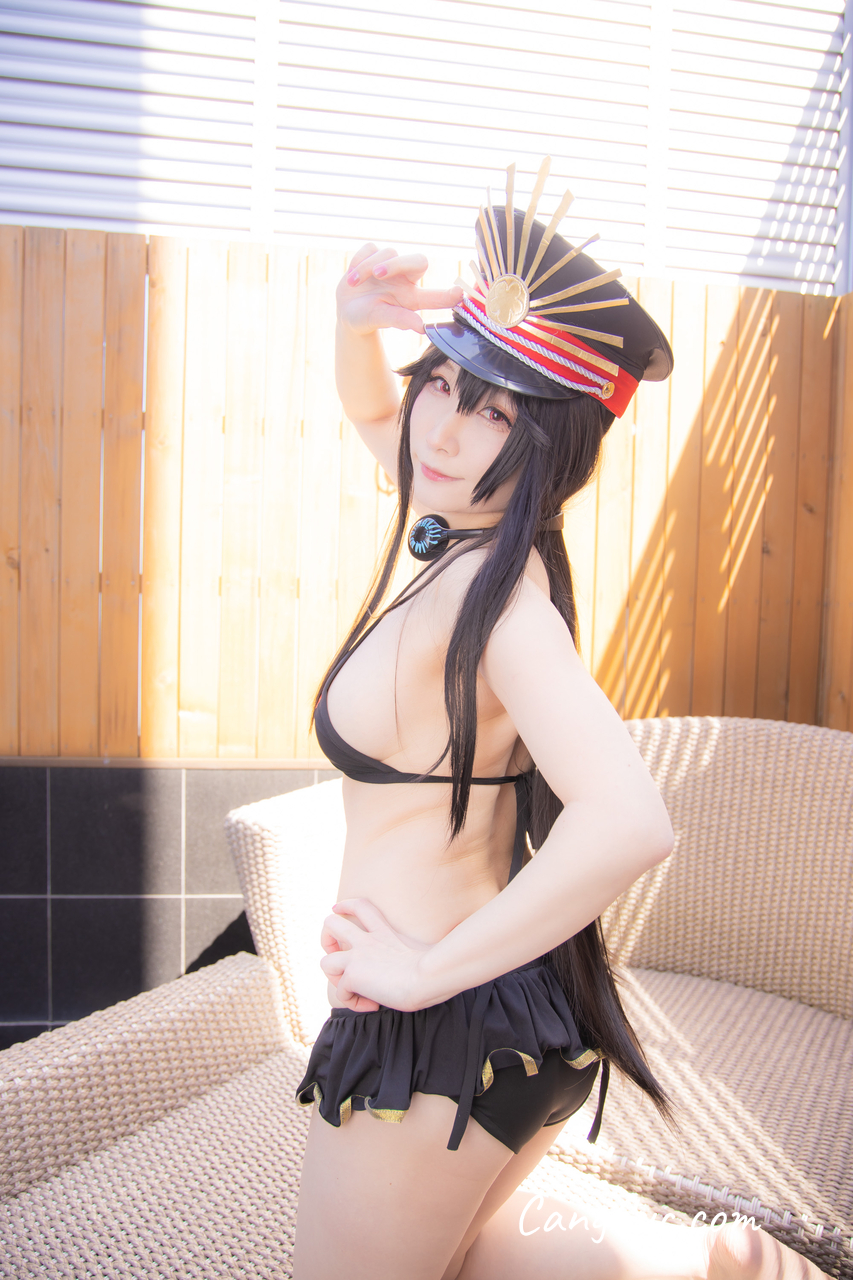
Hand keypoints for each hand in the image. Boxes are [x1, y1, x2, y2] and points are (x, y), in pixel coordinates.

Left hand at [320, 897, 432, 1012]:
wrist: (428, 977)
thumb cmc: (434, 968)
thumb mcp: (424, 952)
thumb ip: (414, 954)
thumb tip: (424, 969)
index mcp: (384, 932)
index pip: (361, 906)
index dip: (346, 905)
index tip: (338, 909)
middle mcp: (367, 941)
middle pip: (331, 923)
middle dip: (327, 940)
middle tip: (339, 957)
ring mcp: (357, 957)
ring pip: (325, 961)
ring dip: (334, 979)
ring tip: (351, 988)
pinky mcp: (353, 975)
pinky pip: (341, 993)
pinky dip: (353, 1003)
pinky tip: (373, 1005)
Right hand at [336, 244, 462, 337]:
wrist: (346, 311)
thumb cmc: (366, 318)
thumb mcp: (379, 319)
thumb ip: (399, 319)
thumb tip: (420, 327)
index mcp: (412, 299)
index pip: (435, 296)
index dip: (448, 296)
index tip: (460, 294)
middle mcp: (407, 280)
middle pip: (419, 260)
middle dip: (397, 264)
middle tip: (378, 273)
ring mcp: (392, 266)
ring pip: (389, 253)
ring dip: (368, 267)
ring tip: (354, 282)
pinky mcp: (376, 255)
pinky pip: (371, 249)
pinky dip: (359, 261)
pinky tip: (352, 275)